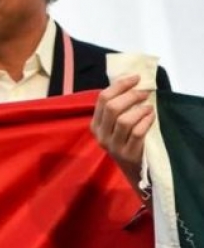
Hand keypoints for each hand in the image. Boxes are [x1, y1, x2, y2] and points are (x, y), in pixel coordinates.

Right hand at [91, 75, 154, 197]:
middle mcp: (101, 135)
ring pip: (123, 120)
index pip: (102, 99)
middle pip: (112, 108)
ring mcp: (113, 145)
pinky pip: (137, 133)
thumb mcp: (114, 126)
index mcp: (95, 124)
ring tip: (149, 107)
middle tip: (144, 92)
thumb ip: (117, 108)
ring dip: (139, 110)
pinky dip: (146, 121)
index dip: (120, 86)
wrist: (132, 169)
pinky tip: (152, 117)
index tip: (136, 78)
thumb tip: (131, 83)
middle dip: (130, 96)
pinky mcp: (127, 154)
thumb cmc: (126, 141)